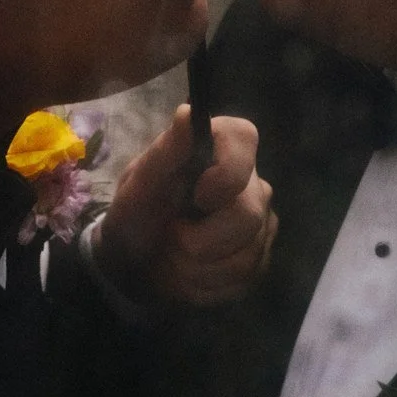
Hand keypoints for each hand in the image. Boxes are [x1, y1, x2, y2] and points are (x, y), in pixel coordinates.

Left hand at [94, 105, 275, 306]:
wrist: (135, 261)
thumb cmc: (136, 213)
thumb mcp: (138, 185)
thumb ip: (165, 152)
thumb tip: (188, 112)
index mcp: (218, 148)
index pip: (245, 138)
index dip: (226, 173)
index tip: (197, 196)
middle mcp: (249, 179)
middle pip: (248, 211)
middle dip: (198, 241)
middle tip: (171, 238)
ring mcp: (261, 219)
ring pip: (247, 253)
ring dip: (198, 267)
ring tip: (175, 257)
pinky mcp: (261, 256)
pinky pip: (247, 277)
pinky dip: (208, 284)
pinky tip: (190, 273)